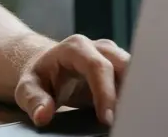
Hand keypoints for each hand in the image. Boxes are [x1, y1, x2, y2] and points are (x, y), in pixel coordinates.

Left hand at [14, 34, 129, 127]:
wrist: (48, 67)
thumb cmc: (40, 77)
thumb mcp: (28, 87)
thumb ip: (33, 99)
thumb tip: (43, 114)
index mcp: (75, 48)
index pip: (97, 66)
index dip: (105, 92)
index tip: (108, 119)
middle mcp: (99, 48)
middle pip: (124, 65)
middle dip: (131, 91)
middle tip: (131, 119)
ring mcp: (114, 56)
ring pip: (137, 71)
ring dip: (138, 93)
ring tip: (137, 118)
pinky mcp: (123, 69)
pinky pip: (138, 80)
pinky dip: (139, 96)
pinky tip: (137, 114)